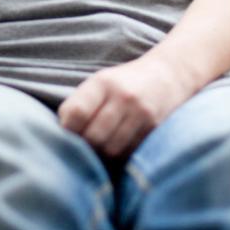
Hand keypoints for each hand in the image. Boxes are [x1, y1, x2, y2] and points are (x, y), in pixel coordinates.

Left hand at [58, 54, 196, 158]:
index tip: (67, 135)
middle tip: (83, 147)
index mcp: (103, 83)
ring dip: (102, 154)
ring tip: (99, 148)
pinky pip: (130, 152)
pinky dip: (120, 155)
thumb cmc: (124, 83)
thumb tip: (60, 135)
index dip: (67, 130)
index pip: (77, 112)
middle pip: (94, 136)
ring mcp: (141, 113)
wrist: (169, 74)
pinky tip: (117, 146)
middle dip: (84, 147)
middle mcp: (123, 96)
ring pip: (112, 149)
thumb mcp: (99, 83)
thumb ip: (80, 105)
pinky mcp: (155, 128)